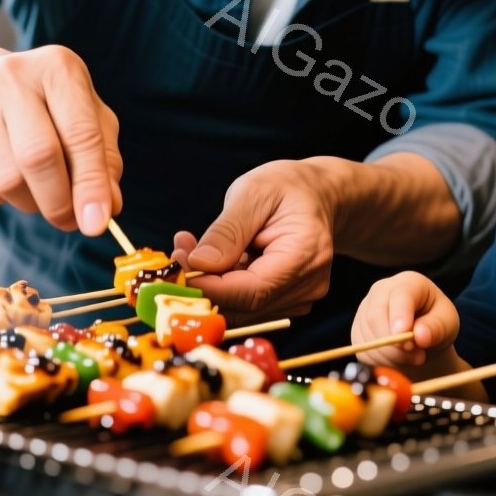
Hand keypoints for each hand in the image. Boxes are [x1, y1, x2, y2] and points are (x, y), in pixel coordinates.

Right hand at [0, 44, 122, 234]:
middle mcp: (13, 77)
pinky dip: (1, 199)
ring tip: (39, 193)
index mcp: (58, 68)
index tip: (97, 224)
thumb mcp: (85, 117)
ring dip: (30, 204)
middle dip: (58, 202)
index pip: (81, 134)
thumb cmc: (46, 106)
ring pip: (7, 180)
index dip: (91, 184)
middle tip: (70, 221)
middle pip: (38, 157)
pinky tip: (8, 179)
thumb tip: (107, 208)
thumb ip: (104, 160)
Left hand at [170, 158, 337, 321]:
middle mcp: (309, 284)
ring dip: (209, 284)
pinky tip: (213, 258)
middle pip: (245, 305)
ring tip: (190, 247)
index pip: (252, 290)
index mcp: (306, 254)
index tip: (176, 269)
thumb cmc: (289, 187)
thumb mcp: (254, 192)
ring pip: (242, 307)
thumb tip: (198, 264)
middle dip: (203, 284)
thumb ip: (228, 231)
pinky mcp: (289, 300)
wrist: (320, 195)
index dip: (210, 287)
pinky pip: (248, 302)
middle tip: (177, 253)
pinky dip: (223, 285)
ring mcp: (301, 297)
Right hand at [352, 272, 457, 369]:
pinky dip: (382, 361)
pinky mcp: (357, 330)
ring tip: (414, 358)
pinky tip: (398, 359)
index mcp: (408, 282)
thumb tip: (420, 336)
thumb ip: (436, 328)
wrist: (422, 336)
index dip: (400, 318)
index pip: (399, 296)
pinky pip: (363, 350)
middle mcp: (381, 290)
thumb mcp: (448, 323)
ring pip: (368, 336)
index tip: (407, 341)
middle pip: (375, 316)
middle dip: (395, 344)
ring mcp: (365, 309)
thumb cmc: (437, 323)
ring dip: (392, 356)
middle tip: (418, 357)